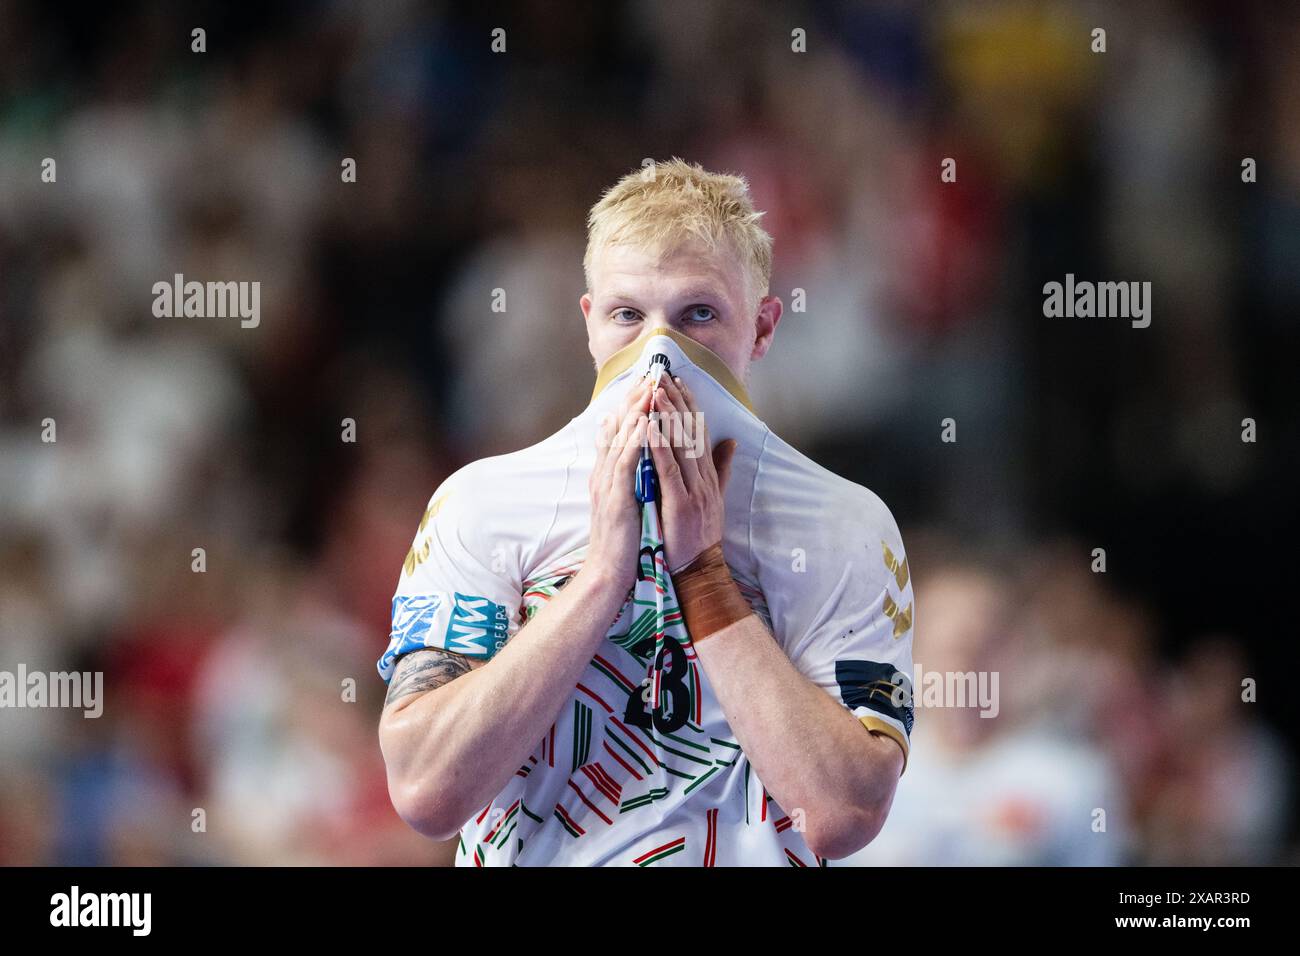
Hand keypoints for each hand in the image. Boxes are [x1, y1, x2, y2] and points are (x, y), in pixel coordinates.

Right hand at [584, 378, 652, 590]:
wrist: (608, 573)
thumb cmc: (623, 542)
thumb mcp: (629, 503)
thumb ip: (632, 479)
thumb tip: (641, 461)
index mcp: (609, 475)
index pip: (620, 432)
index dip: (634, 407)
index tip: (650, 383)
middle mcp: (604, 474)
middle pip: (618, 428)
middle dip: (636, 400)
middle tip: (651, 373)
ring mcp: (607, 484)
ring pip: (621, 439)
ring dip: (636, 411)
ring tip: (650, 386)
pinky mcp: (615, 497)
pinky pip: (625, 463)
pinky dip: (634, 440)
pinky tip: (644, 421)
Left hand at [647, 375, 736, 572]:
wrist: (698, 568)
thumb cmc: (699, 534)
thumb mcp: (714, 497)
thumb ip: (721, 469)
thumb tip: (731, 441)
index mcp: (707, 475)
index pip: (698, 431)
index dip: (688, 404)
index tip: (677, 380)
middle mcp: (703, 478)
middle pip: (690, 432)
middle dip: (676, 401)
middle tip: (662, 374)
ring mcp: (693, 490)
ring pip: (680, 446)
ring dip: (667, 417)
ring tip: (655, 391)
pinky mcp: (680, 504)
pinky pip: (669, 471)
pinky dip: (659, 448)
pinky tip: (650, 429)